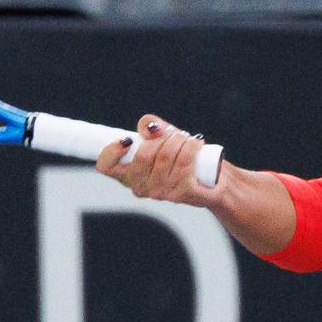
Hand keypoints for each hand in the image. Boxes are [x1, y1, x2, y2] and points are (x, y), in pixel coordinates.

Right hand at [94, 114, 216, 206]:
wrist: (216, 180)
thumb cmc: (187, 160)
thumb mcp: (165, 139)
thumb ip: (151, 127)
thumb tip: (149, 127)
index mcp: (130, 175)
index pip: (106, 167)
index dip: (111, 151)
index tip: (127, 139)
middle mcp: (142, 188)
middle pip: (143, 155)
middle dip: (161, 138)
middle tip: (173, 136)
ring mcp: (162, 193)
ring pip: (166, 156)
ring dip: (179, 140)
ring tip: (188, 141)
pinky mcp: (183, 193)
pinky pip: (184, 162)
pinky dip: (191, 147)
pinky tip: (196, 143)